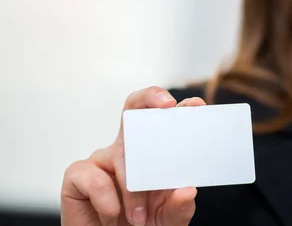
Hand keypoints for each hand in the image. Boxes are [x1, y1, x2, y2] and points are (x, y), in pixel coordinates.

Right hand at [61, 86, 205, 225]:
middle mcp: (128, 149)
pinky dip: (106, 199)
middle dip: (151, 97)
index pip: (164, 119)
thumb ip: (179, 206)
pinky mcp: (78, 175)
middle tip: (168, 105)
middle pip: (134, 108)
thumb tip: (187, 190)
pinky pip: (94, 177)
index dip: (178, 107)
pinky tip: (112, 214)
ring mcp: (103, 159)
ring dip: (132, 188)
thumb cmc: (144, 225)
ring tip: (139, 217)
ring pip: (119, 153)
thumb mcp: (169, 217)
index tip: (194, 105)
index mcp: (154, 151)